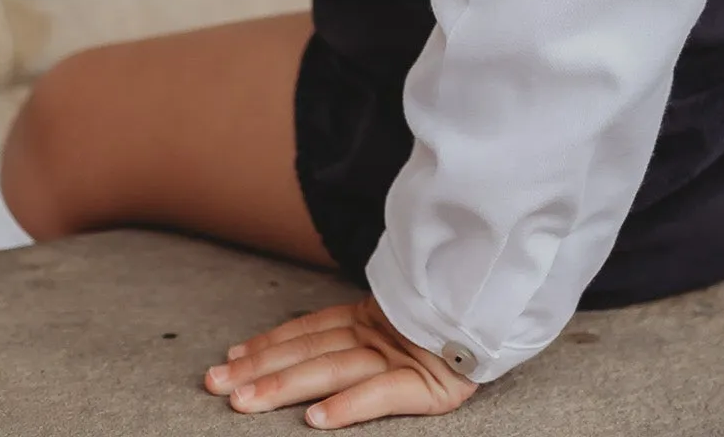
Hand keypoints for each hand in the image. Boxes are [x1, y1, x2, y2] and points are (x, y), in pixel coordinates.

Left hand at [205, 295, 478, 423]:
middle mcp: (379, 333)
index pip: (309, 330)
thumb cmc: (459, 314)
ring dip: (285, 386)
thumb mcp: (405, 317)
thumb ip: (366, 325)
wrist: (507, 302)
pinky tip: (316, 421)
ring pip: (332, 370)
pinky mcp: (430, 382)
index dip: (270, 343)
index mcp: (373, 318)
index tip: (231, 357)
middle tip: (216, 384)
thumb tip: (320, 343)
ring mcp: (401, 354)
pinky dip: (349, 406)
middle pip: (308, 351)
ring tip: (246, 402)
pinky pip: (383, 395)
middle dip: (259, 369)